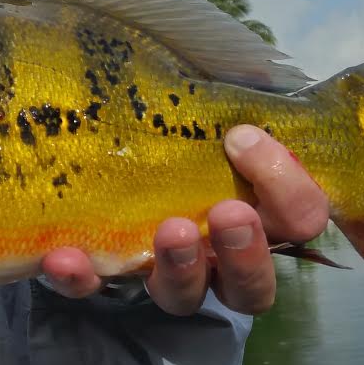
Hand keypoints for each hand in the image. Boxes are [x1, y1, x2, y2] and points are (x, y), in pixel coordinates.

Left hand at [40, 124, 328, 316]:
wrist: (103, 156)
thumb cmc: (177, 131)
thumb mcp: (209, 110)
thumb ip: (231, 100)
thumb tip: (253, 69)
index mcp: (259, 216)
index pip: (299, 218)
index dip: (286, 185)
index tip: (242, 136)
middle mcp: (219, 259)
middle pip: (253, 283)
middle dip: (244, 249)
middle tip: (228, 212)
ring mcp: (165, 275)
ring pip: (185, 295)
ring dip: (181, 267)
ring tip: (168, 231)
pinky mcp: (107, 278)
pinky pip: (96, 291)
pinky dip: (81, 279)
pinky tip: (64, 257)